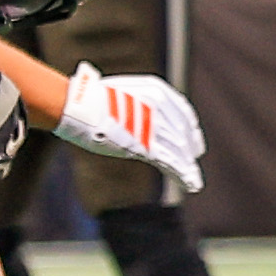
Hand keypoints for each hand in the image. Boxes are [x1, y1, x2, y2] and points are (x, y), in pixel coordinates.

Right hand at [55, 63, 203, 193]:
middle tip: (194, 154)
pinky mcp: (148, 148)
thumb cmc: (87, 97)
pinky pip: (172, 164)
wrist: (81, 106)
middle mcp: (162, 109)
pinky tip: (191, 184)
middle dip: (190, 145)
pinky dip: (184, 176)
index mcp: (157, 91)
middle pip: (183, 131)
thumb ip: (129, 100)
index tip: (191, 132)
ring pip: (180, 150)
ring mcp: (156, 129)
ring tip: (193, 178)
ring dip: (187, 165)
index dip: (188, 124)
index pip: (182, 110)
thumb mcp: (117, 91)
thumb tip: (121, 105)